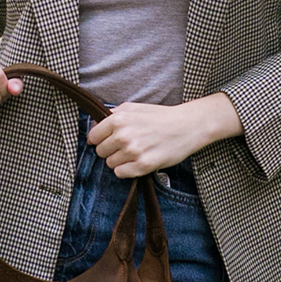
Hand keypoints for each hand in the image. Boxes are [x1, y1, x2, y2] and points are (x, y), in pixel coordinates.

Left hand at [88, 94, 242, 177]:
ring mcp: (133, 152)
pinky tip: (138, 161)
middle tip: (126, 146)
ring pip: (110, 164)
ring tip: (135, 152)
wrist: (187, 126)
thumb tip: (95, 126)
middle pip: (101, 152)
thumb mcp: (133, 108)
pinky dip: (127, 170)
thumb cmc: (160, 116)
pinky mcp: (143, 166)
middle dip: (111, 150)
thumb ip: (112, 115)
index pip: (93, 137)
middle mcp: (123, 136)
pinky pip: (120, 173)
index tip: (108, 140)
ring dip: (120, 160)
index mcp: (118, 119)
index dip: (100, 139)